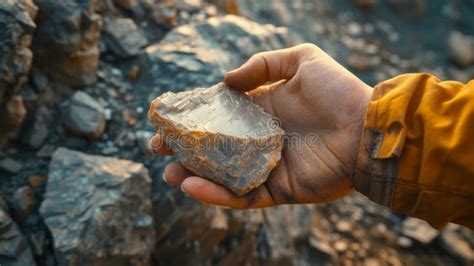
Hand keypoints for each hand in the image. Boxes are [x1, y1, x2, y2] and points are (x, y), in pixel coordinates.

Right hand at [149, 43, 372, 208]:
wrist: (368, 128)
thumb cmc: (339, 91)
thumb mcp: (301, 61)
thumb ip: (263, 65)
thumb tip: (225, 82)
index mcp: (262, 112)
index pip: (219, 117)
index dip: (193, 119)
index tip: (167, 119)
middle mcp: (260, 141)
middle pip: (214, 148)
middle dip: (185, 150)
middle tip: (159, 149)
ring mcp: (267, 167)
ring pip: (222, 176)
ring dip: (193, 176)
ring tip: (169, 173)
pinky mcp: (278, 190)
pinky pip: (243, 196)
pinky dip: (217, 195)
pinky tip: (193, 187)